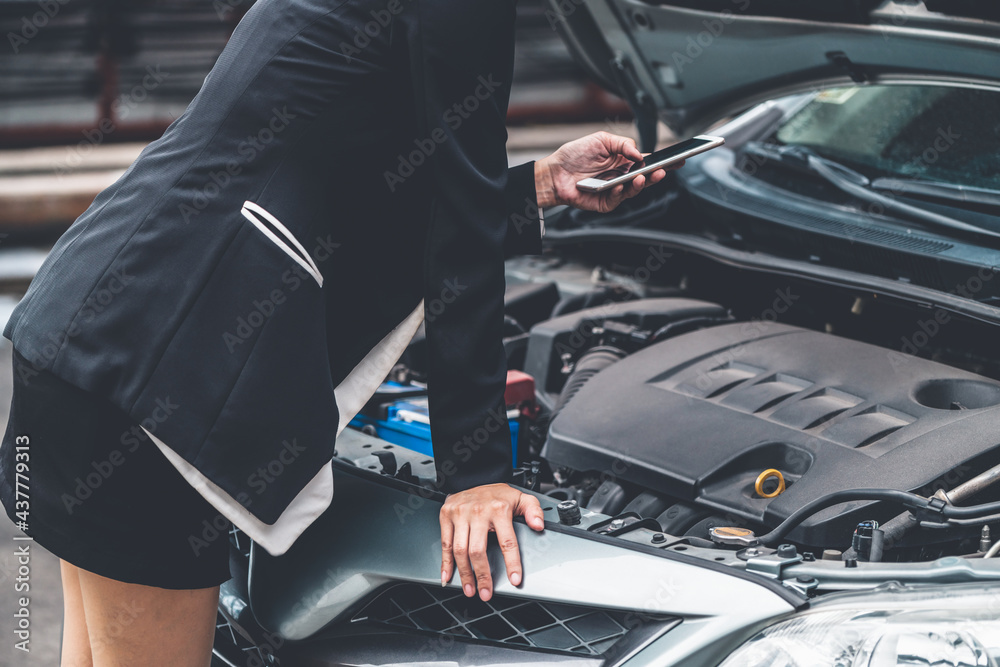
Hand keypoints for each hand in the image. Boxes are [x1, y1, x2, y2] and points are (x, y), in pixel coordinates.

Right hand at [440, 483, 544, 600]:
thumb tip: (538, 525)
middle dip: (482, 575)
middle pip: (478, 550)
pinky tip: (448, 576)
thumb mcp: (520, 497)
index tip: (514, 579)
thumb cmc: (497, 494)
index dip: (512, 563)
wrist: (473, 478)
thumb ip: (533, 510)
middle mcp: (478, 512)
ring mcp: (460, 514)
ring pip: (460, 550)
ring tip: (470, 589)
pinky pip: (445, 543)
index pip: (507, 541)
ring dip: (465, 573)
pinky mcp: (447, 516)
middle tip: (486, 592)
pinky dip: (445, 562)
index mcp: (499, 509)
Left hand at [534, 131, 683, 212]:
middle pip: (647, 178)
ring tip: (644, 176)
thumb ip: (623, 144)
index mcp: (625, 161)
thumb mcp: (601, 139)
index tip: (679, 158)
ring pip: (634, 190)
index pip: (649, 162)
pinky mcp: (605, 203)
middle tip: (664, 170)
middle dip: (658, 174)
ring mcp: (616, 191)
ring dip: (641, 184)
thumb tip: (639, 154)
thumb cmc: (576, 155)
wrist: (555, 171)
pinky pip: (617, 199)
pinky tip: (621, 185)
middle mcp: (623, 176)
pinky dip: (620, 192)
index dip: (665, 162)